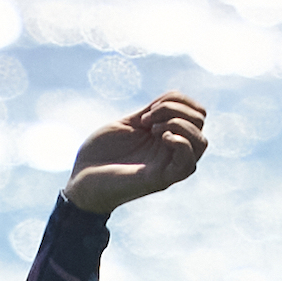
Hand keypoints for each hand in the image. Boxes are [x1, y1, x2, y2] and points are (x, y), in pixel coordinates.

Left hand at [66, 92, 207, 214]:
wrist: (80, 179)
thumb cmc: (99, 153)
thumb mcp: (128, 124)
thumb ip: (153, 112)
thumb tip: (172, 101)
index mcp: (166, 135)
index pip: (195, 112)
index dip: (177, 100)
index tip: (148, 109)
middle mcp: (171, 151)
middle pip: (200, 121)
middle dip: (176, 108)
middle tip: (146, 119)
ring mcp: (168, 166)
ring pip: (201, 142)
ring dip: (181, 124)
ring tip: (153, 129)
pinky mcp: (160, 180)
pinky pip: (188, 164)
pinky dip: (182, 143)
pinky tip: (163, 138)